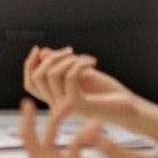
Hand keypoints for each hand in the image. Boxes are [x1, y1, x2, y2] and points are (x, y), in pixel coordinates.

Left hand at [20, 99, 157, 157]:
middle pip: (38, 153)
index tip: (29, 105)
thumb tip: (90, 130)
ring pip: (53, 150)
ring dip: (59, 128)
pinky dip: (78, 138)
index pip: (41, 154)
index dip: (29, 129)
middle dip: (32, 127)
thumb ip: (107, 148)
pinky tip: (97, 126)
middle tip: (30, 104)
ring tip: (72, 107)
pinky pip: (70, 153)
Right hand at [24, 47, 140, 124]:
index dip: (29, 65)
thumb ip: (62, 65)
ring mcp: (65, 107)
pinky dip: (80, 63)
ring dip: (68, 58)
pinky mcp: (78, 105)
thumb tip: (43, 52)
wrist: (128, 108)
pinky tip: (92, 62)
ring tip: (85, 58)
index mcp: (55, 99)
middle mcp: (56, 105)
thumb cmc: (106, 92)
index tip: (39, 48)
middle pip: (37, 77)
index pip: (31, 83)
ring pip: (51, 74)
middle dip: (52, 57)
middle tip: (71, 50)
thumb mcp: (81, 74)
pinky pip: (70, 77)